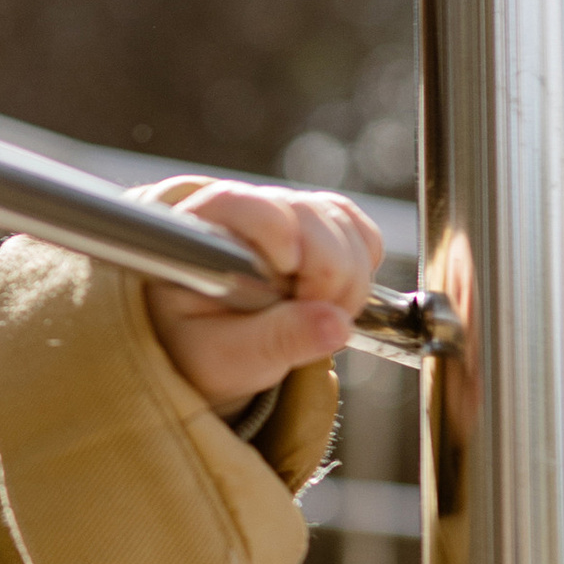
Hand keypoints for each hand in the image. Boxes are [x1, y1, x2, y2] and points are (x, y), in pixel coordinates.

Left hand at [140, 175, 382, 411]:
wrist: (215, 348)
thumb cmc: (203, 348)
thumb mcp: (227, 358)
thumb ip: (276, 340)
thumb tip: (337, 325)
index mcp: (199, 232)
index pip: (241, 204)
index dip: (278, 233)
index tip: (293, 277)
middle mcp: (245, 210)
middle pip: (307, 214)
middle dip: (327, 275)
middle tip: (312, 323)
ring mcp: (286, 213)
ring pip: (341, 224)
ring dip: (349, 280)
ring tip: (318, 320)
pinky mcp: (321, 225)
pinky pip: (361, 233)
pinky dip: (364, 270)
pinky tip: (337, 301)